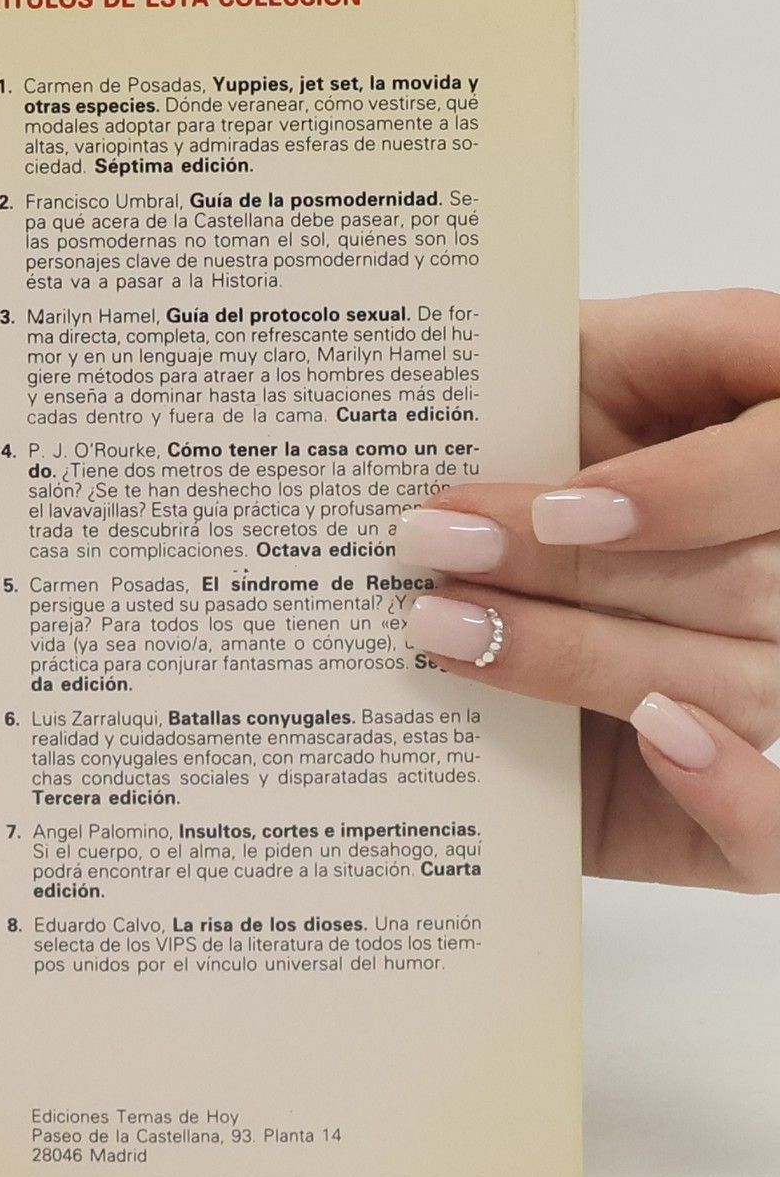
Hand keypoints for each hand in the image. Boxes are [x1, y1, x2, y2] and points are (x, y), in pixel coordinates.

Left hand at [396, 288, 779, 891]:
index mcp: (769, 445)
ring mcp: (775, 687)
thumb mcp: (547, 372)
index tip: (565, 508)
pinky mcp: (735, 812)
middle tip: (431, 548)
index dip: (691, 492)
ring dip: (572, 658)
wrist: (462, 572)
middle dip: (570, 572)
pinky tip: (655, 743)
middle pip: (743, 584)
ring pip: (725, 684)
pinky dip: (733, 796)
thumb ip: (573, 352)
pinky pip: (777, 830)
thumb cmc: (517, 457)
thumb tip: (481, 346)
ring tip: (437, 630)